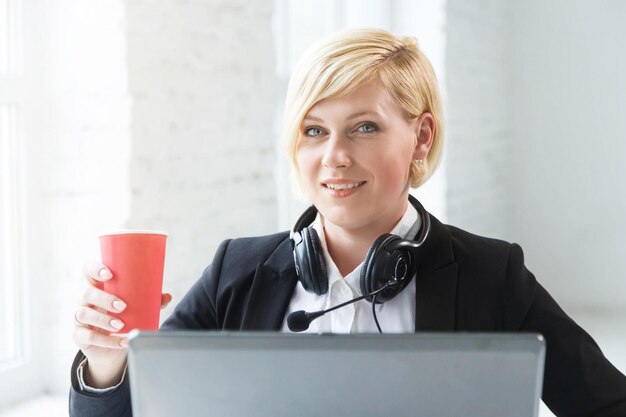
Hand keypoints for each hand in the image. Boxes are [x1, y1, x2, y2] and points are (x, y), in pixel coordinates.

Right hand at [72, 261, 172, 387]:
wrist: (111, 346)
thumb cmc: (123, 316)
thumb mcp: (135, 306)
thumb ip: (150, 300)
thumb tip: (167, 297)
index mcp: (98, 286)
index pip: (88, 271)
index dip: (95, 269)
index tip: (109, 274)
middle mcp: (85, 299)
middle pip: (88, 293)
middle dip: (105, 299)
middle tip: (122, 306)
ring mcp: (80, 317)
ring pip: (84, 314)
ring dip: (104, 319)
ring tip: (120, 325)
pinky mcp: (79, 334)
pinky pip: (88, 336)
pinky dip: (106, 340)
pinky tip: (121, 341)